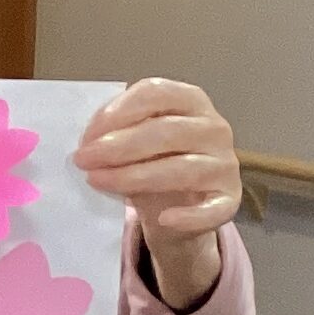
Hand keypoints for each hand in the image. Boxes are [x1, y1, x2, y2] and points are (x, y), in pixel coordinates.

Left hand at [71, 77, 240, 311]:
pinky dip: (188, 217)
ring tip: (98, 182)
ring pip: (181, 169)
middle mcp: (214, 127)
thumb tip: (88, 143)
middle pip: (165, 131)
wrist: (182, 206)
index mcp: (191, 100)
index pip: (156, 94)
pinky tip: (163, 220)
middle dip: (118, 146)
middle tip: (83, 159)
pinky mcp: (230, 200)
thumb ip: (117, 133)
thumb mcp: (137, 140)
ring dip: (134, 177)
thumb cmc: (156, 162)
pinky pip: (211, 210)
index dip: (118, 112)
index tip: (87, 135)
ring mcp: (225, 164)